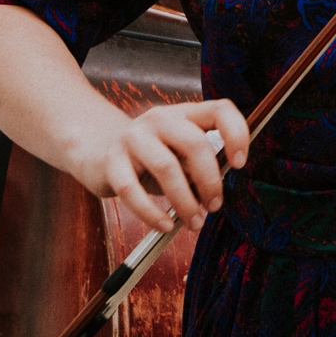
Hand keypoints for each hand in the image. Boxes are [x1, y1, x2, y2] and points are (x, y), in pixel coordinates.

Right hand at [79, 100, 249, 234]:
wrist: (96, 149)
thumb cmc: (148, 157)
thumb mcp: (177, 154)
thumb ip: (197, 166)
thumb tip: (215, 195)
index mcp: (183, 114)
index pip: (220, 110)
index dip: (236, 134)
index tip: (239, 164)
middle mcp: (160, 119)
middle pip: (195, 143)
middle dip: (209, 181)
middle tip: (214, 206)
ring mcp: (133, 136)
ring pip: (166, 167)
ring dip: (185, 201)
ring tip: (192, 222)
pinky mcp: (111, 160)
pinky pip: (133, 191)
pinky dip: (151, 213)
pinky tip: (164, 226)